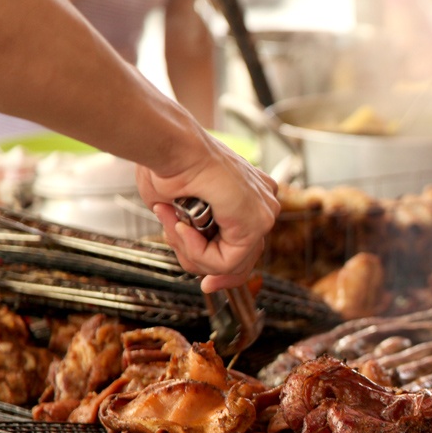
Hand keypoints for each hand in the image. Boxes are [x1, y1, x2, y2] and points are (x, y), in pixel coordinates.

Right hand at [138, 133, 279, 292]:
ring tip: (173, 222)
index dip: (223, 270)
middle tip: (174, 235)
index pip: (244, 246)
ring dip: (191, 250)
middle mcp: (263, 204)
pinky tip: (183, 227)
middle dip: (200, 260)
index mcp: (250, 196)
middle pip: (240, 259)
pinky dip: (197, 250)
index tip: (207, 286)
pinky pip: (226, 261)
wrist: (170, 147)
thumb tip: (200, 265)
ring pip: (229, 263)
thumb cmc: (167, 166)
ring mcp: (264, 213)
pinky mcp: (257, 223)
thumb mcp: (180, 210)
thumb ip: (195, 236)